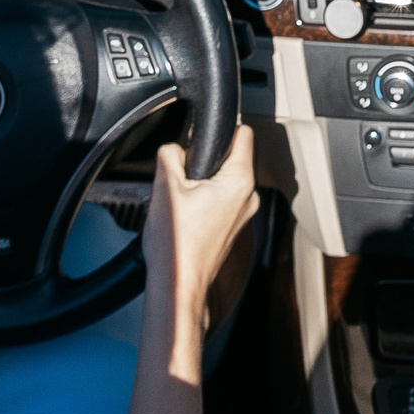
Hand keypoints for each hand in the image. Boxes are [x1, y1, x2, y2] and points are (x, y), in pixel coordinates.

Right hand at [142, 125, 257, 319]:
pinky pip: (218, 200)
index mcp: (239, 181)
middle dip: (201, 160)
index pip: (243, 133)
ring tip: (176, 198)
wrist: (177, 286)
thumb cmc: (176, 245)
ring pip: (221, 180)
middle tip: (179, 175)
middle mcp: (248, 196)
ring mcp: (241, 214)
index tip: (204, 132)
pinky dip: (200, 200)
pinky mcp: (230, 226)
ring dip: (198, 182)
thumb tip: (172, 147)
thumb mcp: (165, 187)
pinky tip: (180, 213)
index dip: (223, 127)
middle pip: (228, 158)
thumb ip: (170, 154)